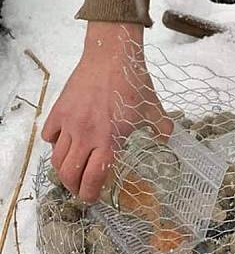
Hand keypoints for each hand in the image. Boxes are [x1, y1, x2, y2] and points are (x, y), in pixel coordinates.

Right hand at [41, 22, 172, 202]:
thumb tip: (167, 139)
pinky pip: (49, 136)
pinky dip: (54, 143)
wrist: (112, 55)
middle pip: (69, 175)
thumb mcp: (153, 108)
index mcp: (109, 140)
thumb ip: (161, 127)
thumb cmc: (134, 82)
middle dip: (74, 187)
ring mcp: (70, 123)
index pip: (93, 178)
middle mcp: (86, 136)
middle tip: (80, 187)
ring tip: (72, 168)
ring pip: (56, 159)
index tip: (92, 197)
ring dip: (63, 169)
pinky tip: (65, 141)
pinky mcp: (59, 111)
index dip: (90, 194)